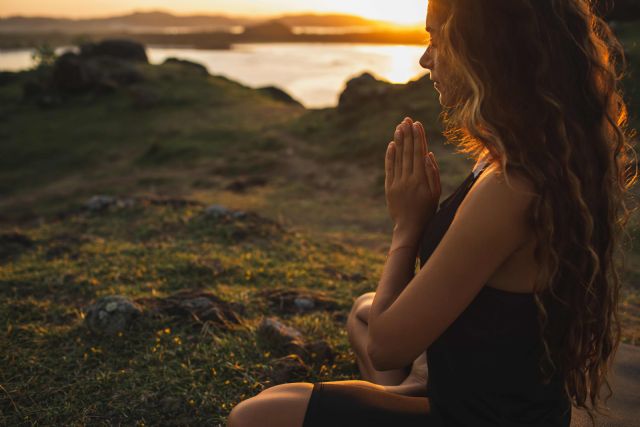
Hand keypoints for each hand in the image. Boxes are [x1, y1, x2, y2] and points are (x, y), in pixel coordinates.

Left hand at [385, 117, 440, 240]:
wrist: (410, 227)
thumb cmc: (427, 210)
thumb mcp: (436, 193)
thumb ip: (432, 173)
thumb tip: (428, 154)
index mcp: (421, 179)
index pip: (419, 153)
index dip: (418, 137)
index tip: (417, 124)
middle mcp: (408, 179)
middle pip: (408, 152)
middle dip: (407, 134)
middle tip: (407, 120)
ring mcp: (397, 183)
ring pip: (398, 158)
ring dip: (399, 141)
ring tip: (399, 127)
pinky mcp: (389, 187)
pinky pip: (389, 168)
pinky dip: (390, 156)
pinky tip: (391, 144)